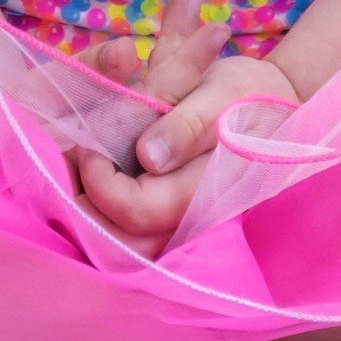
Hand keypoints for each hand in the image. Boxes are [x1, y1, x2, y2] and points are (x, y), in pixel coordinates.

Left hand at [67, 0, 298, 253]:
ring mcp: (179, 223)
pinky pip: (127, 233)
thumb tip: (149, 156)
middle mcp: (188, 218)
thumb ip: (186, 126)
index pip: (135, 209)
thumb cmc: (247, 95)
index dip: (101, 179)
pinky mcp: (169, 217)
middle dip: (84, 206)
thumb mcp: (220, 94)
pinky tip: (88, 181)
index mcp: (201, 190)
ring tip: (72, 174)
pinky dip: (101, 211)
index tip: (90, 143)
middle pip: (121, 243)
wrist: (274, 105)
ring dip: (88, 212)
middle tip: (66, 164)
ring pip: (119, 245)